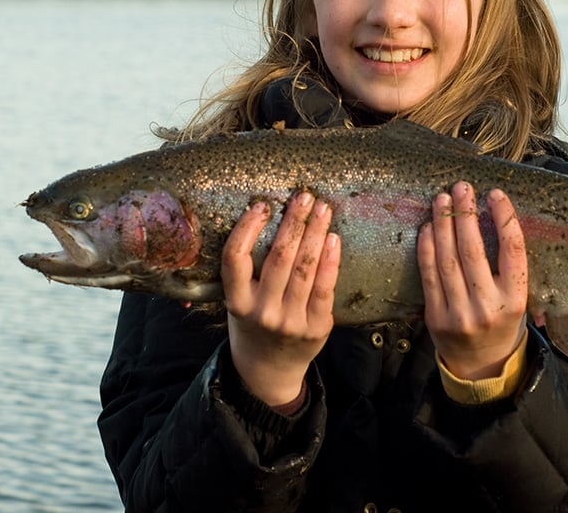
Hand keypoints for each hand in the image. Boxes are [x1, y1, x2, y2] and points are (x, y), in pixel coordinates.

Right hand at [222, 191, 339, 405]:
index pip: (235, 258)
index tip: (262, 205)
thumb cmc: (252, 324)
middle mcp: (262, 312)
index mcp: (237, 302)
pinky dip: (330, 260)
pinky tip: (333, 239)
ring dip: (315, 233)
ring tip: (323, 209)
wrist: (268, 371)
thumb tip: (270, 218)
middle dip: (294, 222)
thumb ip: (248, 271)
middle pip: (279, 257)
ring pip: (305, 268)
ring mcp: (291, 321)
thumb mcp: (238, 301)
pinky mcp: (316, 327)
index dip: (247, 228)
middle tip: (304, 196)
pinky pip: (325, 287)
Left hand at [417, 182, 527, 380]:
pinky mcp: (435, 317)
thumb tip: (499, 216)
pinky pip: (429, 275)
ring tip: (442, 199)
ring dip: (443, 224)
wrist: (482, 366)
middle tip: (462, 188)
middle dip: (466, 215)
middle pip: (474, 251)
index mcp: (516, 300)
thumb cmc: (503, 322)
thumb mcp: (519, 299)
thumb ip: (511, 267)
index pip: (513, 251)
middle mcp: (487, 306)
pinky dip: (427, 248)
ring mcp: (459, 313)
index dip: (504, 218)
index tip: (495, 194)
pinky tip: (428, 227)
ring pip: (448, 260)